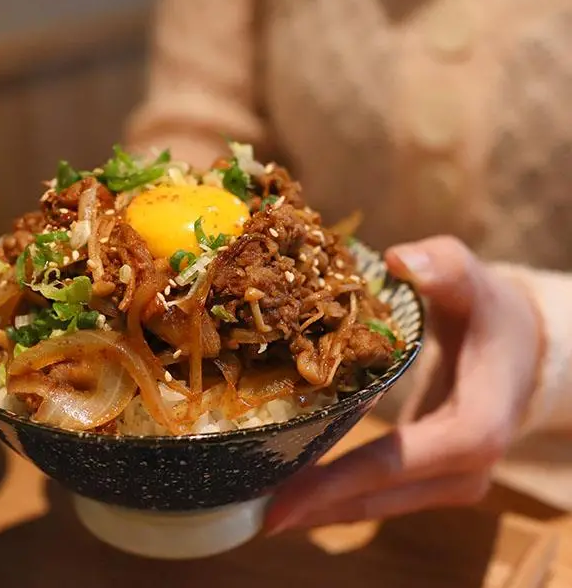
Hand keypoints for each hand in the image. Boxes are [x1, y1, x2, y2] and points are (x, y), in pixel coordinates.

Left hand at [265, 236, 543, 533]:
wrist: (519, 348)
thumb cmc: (490, 312)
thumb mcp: (470, 282)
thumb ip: (442, 267)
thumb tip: (399, 259)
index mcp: (476, 426)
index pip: (401, 462)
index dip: (341, 481)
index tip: (284, 500)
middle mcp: (467, 469)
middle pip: (381, 498)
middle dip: (316, 506)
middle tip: (252, 512)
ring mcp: (452, 482)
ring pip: (377, 507)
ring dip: (320, 509)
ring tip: (258, 508)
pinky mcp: (433, 480)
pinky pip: (379, 496)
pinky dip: (335, 497)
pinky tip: (291, 492)